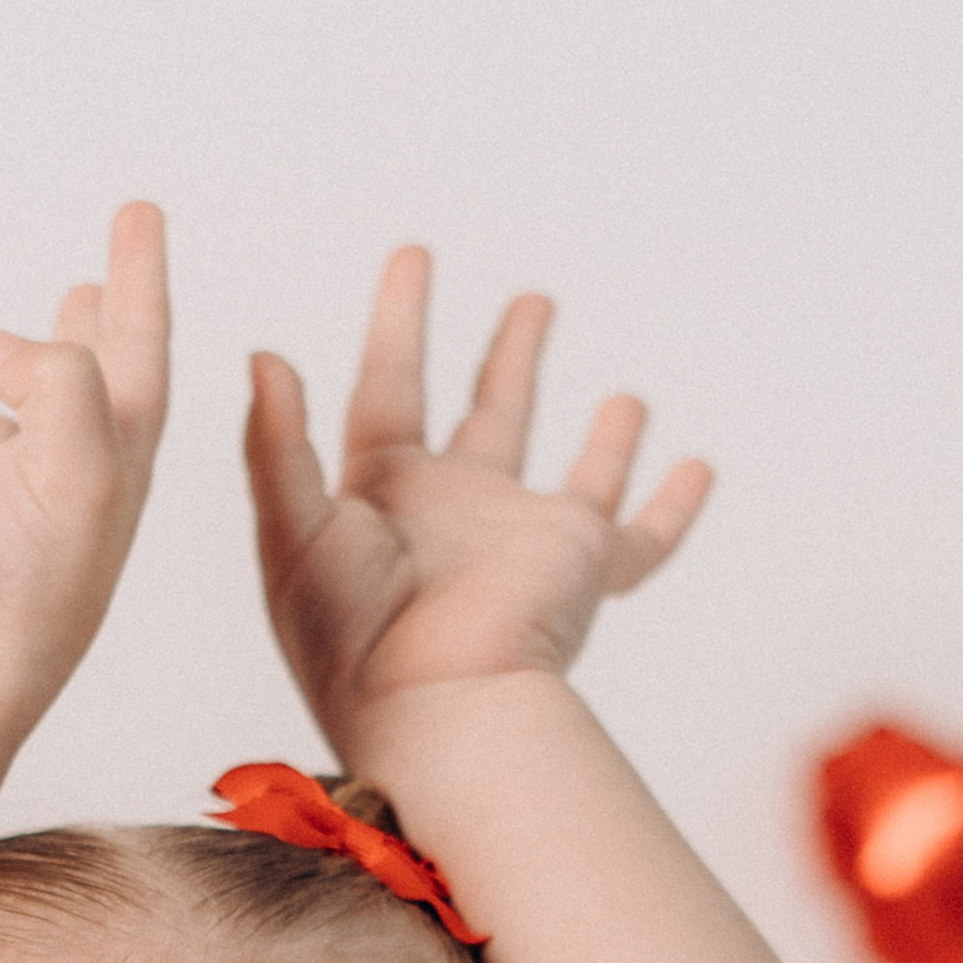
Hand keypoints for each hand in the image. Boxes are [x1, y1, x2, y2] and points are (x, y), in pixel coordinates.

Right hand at [0, 202, 168, 728]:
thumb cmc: (19, 590)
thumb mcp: (81, 466)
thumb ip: (63, 382)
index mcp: (103, 478)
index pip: (135, 360)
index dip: (141, 283)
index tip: (139, 213)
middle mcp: (44, 498)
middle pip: (80, 397)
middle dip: (92, 335)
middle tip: (93, 281)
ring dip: (2, 397)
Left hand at [243, 248, 708, 768]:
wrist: (430, 706)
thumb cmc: (350, 639)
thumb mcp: (291, 529)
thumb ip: (275, 445)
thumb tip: (264, 358)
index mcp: (383, 502)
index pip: (390, 386)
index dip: (399, 320)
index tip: (414, 256)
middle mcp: (458, 518)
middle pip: (489, 418)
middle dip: (510, 356)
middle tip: (535, 300)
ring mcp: (522, 545)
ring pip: (574, 473)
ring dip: (603, 437)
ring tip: (627, 399)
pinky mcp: (580, 571)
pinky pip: (641, 539)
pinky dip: (671, 508)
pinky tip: (697, 469)